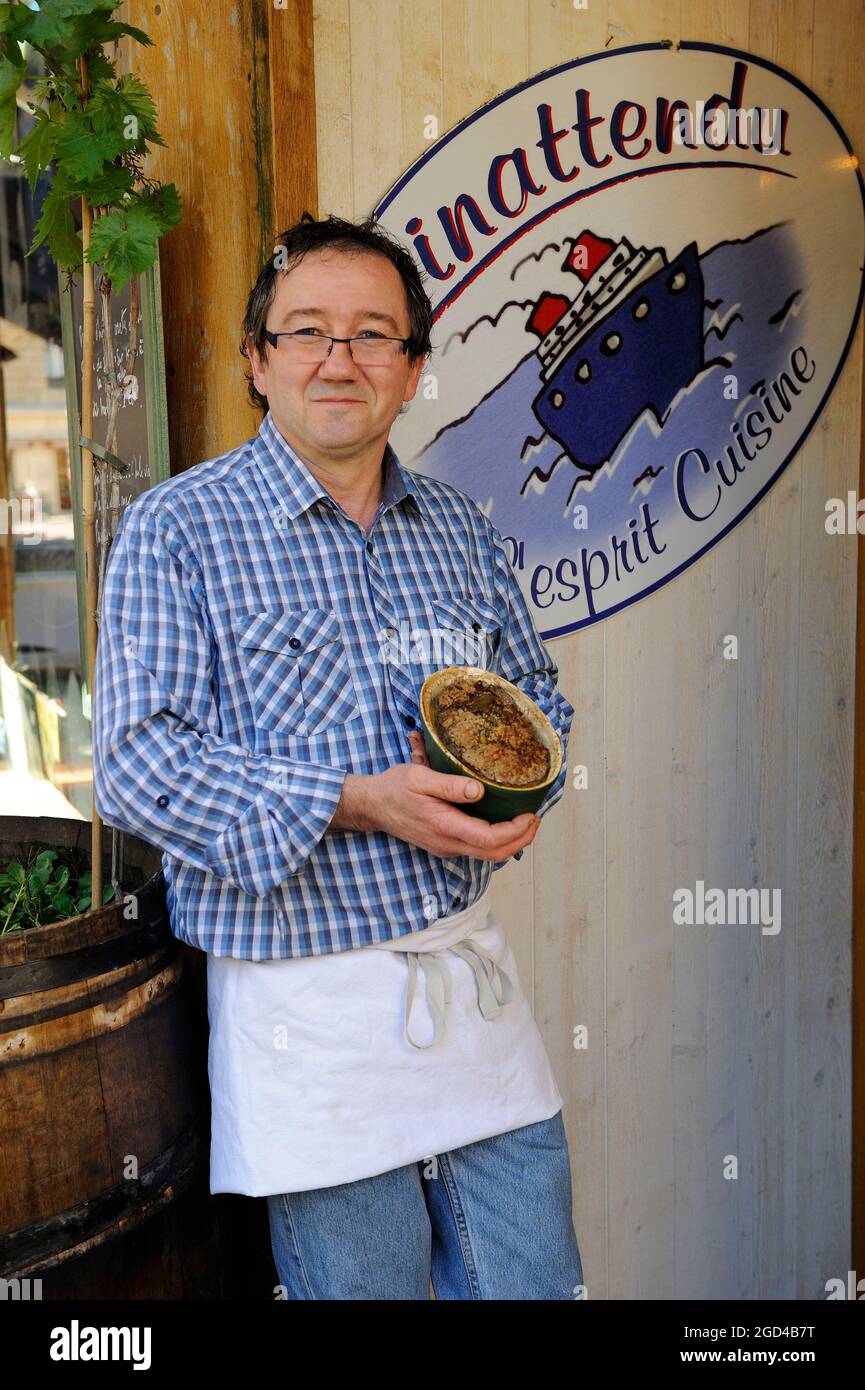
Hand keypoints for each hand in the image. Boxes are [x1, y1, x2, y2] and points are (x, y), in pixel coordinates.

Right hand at [374, 729, 539, 861]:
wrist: (372, 806)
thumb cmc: (394, 789)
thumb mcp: (419, 777)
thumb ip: (449, 785)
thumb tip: (478, 790)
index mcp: (444, 826)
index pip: (489, 840)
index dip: (515, 832)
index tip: (530, 815)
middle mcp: (448, 843)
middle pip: (495, 854)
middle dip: (521, 840)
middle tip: (536, 820)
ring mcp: (446, 847)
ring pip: (488, 855)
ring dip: (512, 842)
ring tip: (526, 821)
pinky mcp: (445, 844)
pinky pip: (478, 849)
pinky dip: (497, 841)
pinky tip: (504, 824)